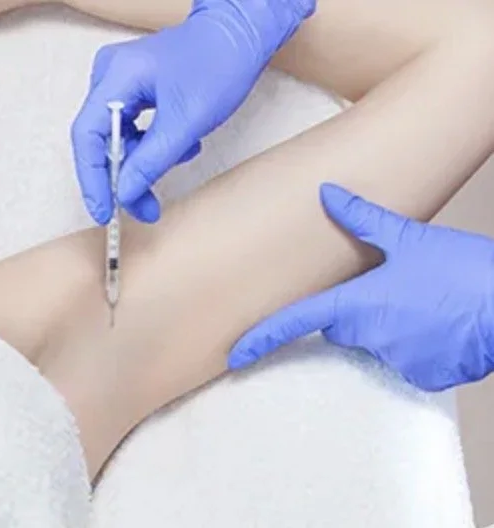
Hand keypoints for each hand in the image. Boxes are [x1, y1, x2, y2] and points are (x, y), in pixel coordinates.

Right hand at [71, 0, 315, 223]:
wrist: (242, 35)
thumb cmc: (219, 64)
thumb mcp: (186, 122)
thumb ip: (151, 161)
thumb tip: (125, 194)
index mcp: (116, 76)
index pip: (87, 136)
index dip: (93, 178)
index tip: (104, 210)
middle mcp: (110, 76)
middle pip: (101, 140)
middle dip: (124, 177)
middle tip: (144, 208)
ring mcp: (122, 81)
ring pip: (120, 139)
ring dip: (146, 161)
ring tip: (181, 158)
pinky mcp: (136, 89)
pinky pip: (134, 129)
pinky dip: (154, 145)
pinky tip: (182, 144)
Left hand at [228, 183, 493, 391]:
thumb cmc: (462, 270)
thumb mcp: (409, 237)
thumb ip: (362, 219)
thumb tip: (328, 193)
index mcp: (357, 304)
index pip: (296, 323)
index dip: (262, 338)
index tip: (236, 354)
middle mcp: (369, 337)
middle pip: (339, 327)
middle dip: (354, 311)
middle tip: (390, 287)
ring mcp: (396, 360)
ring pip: (373, 342)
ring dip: (387, 326)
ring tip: (422, 302)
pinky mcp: (422, 376)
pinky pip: (403, 359)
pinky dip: (413, 344)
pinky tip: (436, 324)